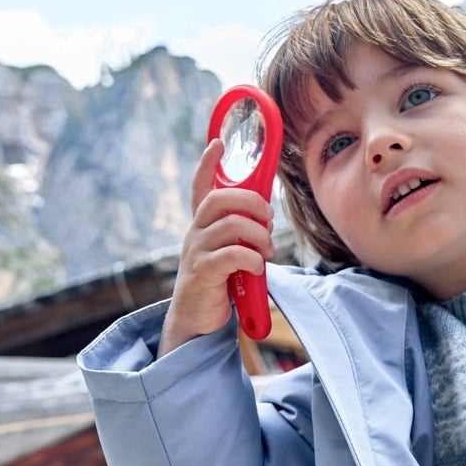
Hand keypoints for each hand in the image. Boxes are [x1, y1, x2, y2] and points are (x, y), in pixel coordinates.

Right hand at [158, 138, 274, 356]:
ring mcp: (196, 253)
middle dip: (251, 202)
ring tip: (267, 251)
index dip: (207, 164)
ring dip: (258, 235)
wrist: (197, 322)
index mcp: (202, 226)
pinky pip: (231, 255)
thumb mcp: (230, 254)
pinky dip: (252, 257)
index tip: (218, 143)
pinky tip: (258, 267)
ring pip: (230, 225)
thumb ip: (242, 235)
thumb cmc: (220, 285)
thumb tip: (267, 219)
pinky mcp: (202, 274)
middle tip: (269, 220)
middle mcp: (195, 234)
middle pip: (219, 200)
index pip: (200, 188)